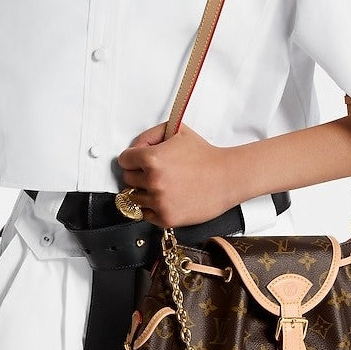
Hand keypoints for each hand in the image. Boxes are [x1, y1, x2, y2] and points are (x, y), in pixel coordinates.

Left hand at [116, 121, 238, 226]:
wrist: (227, 177)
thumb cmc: (204, 155)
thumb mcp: (177, 131)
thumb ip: (150, 135)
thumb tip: (134, 148)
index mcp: (152, 159)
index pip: (123, 160)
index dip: (133, 158)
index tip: (140, 160)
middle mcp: (153, 181)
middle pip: (128, 179)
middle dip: (139, 174)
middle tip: (156, 172)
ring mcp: (159, 201)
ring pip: (134, 198)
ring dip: (144, 192)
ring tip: (163, 185)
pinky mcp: (166, 218)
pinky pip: (145, 214)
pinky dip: (152, 207)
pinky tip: (166, 198)